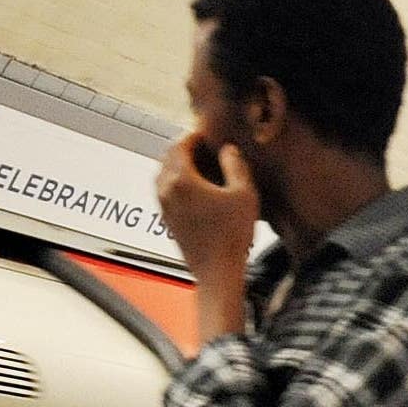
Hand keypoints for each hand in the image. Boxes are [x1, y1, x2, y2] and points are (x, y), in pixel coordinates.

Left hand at [158, 132, 259, 343]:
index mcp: (181, 179)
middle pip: (169, 156)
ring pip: (165, 173)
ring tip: (203, 164)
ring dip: (181, 164)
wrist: (217, 273)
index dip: (195, 135)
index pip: (180, 144)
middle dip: (186, 147)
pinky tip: (199, 187)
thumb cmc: (232, 236)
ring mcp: (163, 206)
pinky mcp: (166, 219)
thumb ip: (235, 165)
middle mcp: (166, 190)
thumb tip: (227, 150)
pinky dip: (179, 181)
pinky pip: (167, 190)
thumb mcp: (244, 193)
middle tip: (206, 145)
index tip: (209, 133)